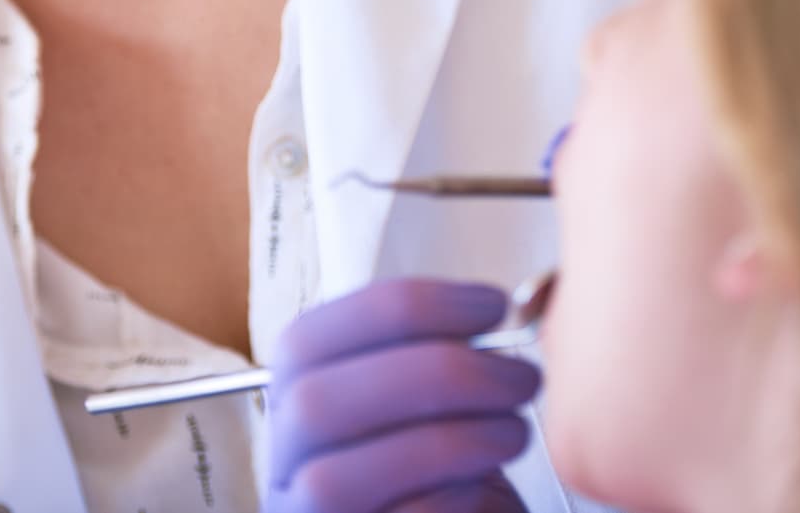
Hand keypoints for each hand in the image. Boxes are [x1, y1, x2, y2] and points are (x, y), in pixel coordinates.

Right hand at [265, 278, 539, 512]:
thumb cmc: (442, 465)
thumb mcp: (425, 394)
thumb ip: (433, 348)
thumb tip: (499, 306)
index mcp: (292, 394)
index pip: (309, 337)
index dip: (409, 309)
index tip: (490, 305)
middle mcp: (282, 459)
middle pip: (316, 402)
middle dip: (436, 373)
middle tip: (518, 375)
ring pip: (335, 479)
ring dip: (450, 442)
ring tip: (514, 431)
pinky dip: (447, 498)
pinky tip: (484, 482)